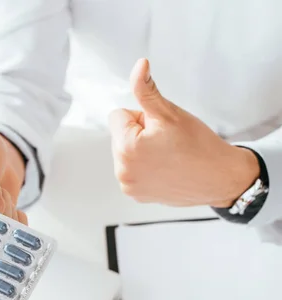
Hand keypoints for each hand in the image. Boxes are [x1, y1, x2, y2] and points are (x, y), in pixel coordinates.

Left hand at [109, 58, 259, 207]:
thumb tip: (139, 66)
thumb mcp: (169, 112)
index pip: (118, 116)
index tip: (160, 128)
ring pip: (126, 154)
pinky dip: (146, 168)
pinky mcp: (137, 196)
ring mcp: (129, 186)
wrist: (218, 177)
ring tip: (168, 156)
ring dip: (142, 151)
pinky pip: (134, 171)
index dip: (141, 117)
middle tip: (166, 142)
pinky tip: (166, 169)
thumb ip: (146, 89)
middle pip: (120, 136)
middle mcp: (122, 171)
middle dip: (139, 134)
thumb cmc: (197, 146)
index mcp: (125, 148)